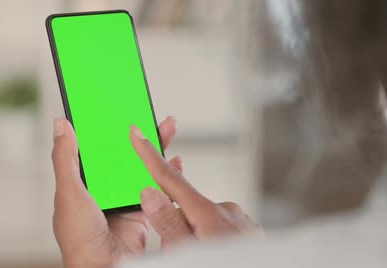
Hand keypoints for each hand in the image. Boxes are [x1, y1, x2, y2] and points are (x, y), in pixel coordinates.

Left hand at [51, 117, 180, 267]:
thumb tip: (61, 125)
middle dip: (135, 133)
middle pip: (121, 154)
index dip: (103, 127)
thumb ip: (65, 159)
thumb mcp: (69, 193)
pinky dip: (167, 175)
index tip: (113, 107)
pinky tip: (175, 162)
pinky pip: (156, 189)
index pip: (93, 147)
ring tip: (166, 128)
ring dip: (154, 149)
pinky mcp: (142, 212)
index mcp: (81, 182)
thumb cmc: (80, 239)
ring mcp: (122, 200)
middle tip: (146, 111)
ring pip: (140, 167)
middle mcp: (102, 190)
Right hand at [130, 126, 261, 248]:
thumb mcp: (188, 253)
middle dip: (172, 223)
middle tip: (174, 250)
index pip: (171, 179)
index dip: (150, 155)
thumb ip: (169, 224)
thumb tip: (150, 192)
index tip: (138, 131)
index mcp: (208, 213)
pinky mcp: (248, 231)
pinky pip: (220, 228)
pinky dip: (210, 238)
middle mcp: (226, 210)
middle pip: (184, 205)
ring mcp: (240, 220)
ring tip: (197, 255)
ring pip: (202, 219)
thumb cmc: (224, 267)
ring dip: (192, 235)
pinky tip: (212, 254)